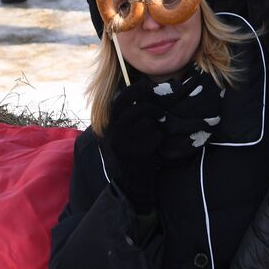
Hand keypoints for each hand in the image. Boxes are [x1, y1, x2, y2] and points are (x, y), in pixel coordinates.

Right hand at [102, 78, 165, 210]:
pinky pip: (156, 136)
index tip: (145, 84)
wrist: (130, 184)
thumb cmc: (130, 154)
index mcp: (108, 126)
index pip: (119, 101)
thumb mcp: (121, 135)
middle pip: (137, 109)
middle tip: (160, 112)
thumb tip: (140, 92)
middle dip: (152, 108)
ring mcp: (125, 143)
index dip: (134, 90)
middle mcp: (113, 133)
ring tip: (152, 138)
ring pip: (149, 123)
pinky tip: (153, 150)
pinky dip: (159, 140)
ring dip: (155, 129)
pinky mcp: (138, 152)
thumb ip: (125, 117)